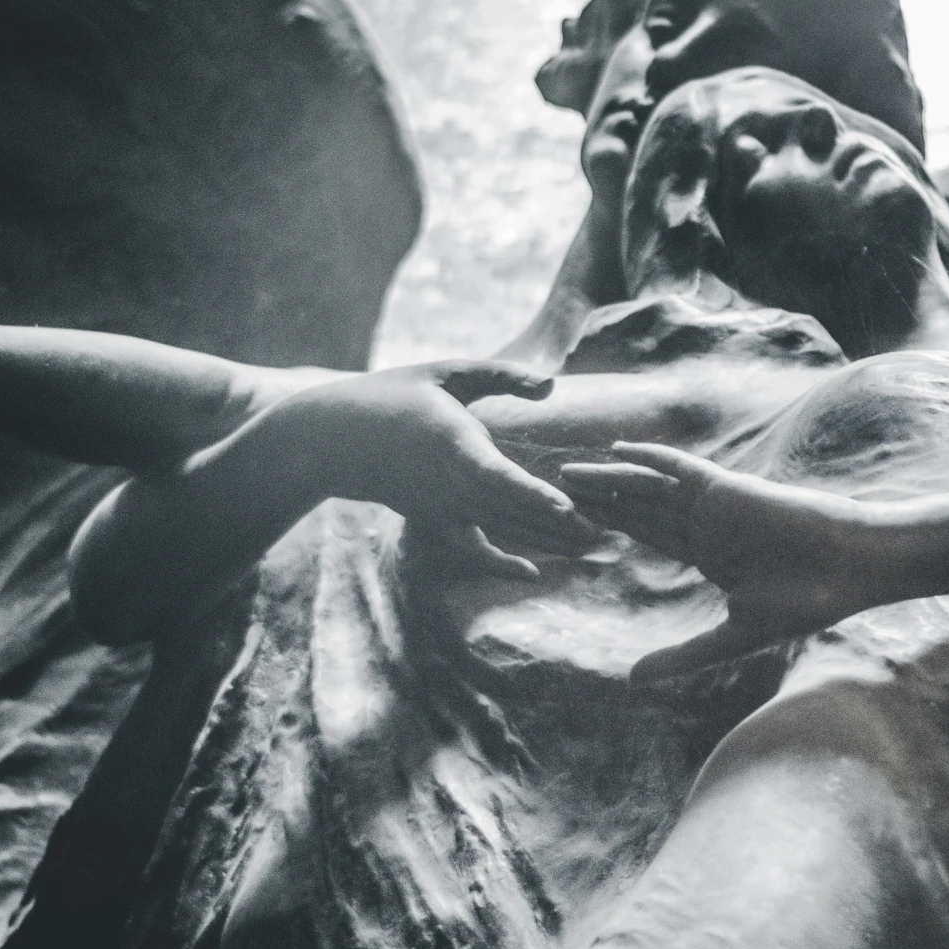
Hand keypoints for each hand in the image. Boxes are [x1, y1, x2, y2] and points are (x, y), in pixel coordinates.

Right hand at [291, 361, 600, 578]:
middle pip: (513, 510)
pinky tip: (533, 574)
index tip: (566, 506)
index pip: (496, 475)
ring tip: (596, 544)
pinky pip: (472, 548)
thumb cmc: (394, 395)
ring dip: (549, 539)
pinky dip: (501, 563)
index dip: (532, 492)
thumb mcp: (446, 374)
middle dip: (563, 523)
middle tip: (613, 529)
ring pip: (504, 528)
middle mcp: (450, 484)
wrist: (335, 440)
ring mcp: (443, 507)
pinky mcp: (437, 520)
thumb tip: (552, 384)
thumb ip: (501, 375)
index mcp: (453, 443)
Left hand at [559, 442, 876, 681]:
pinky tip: (616, 452)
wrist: (849, 569)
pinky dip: (650, 460)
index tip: (573, 527)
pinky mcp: (727, 490)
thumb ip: (681, 655)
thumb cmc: (805, 601)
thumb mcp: (732, 635)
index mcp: (710, 554)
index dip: (611, 530)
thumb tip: (630, 681)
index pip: (649, 538)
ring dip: (608, 481)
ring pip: (650, 489)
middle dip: (597, 502)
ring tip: (564, 475)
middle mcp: (707, 526)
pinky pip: (681, 471)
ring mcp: (715, 506)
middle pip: (640, 510)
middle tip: (549, 493)